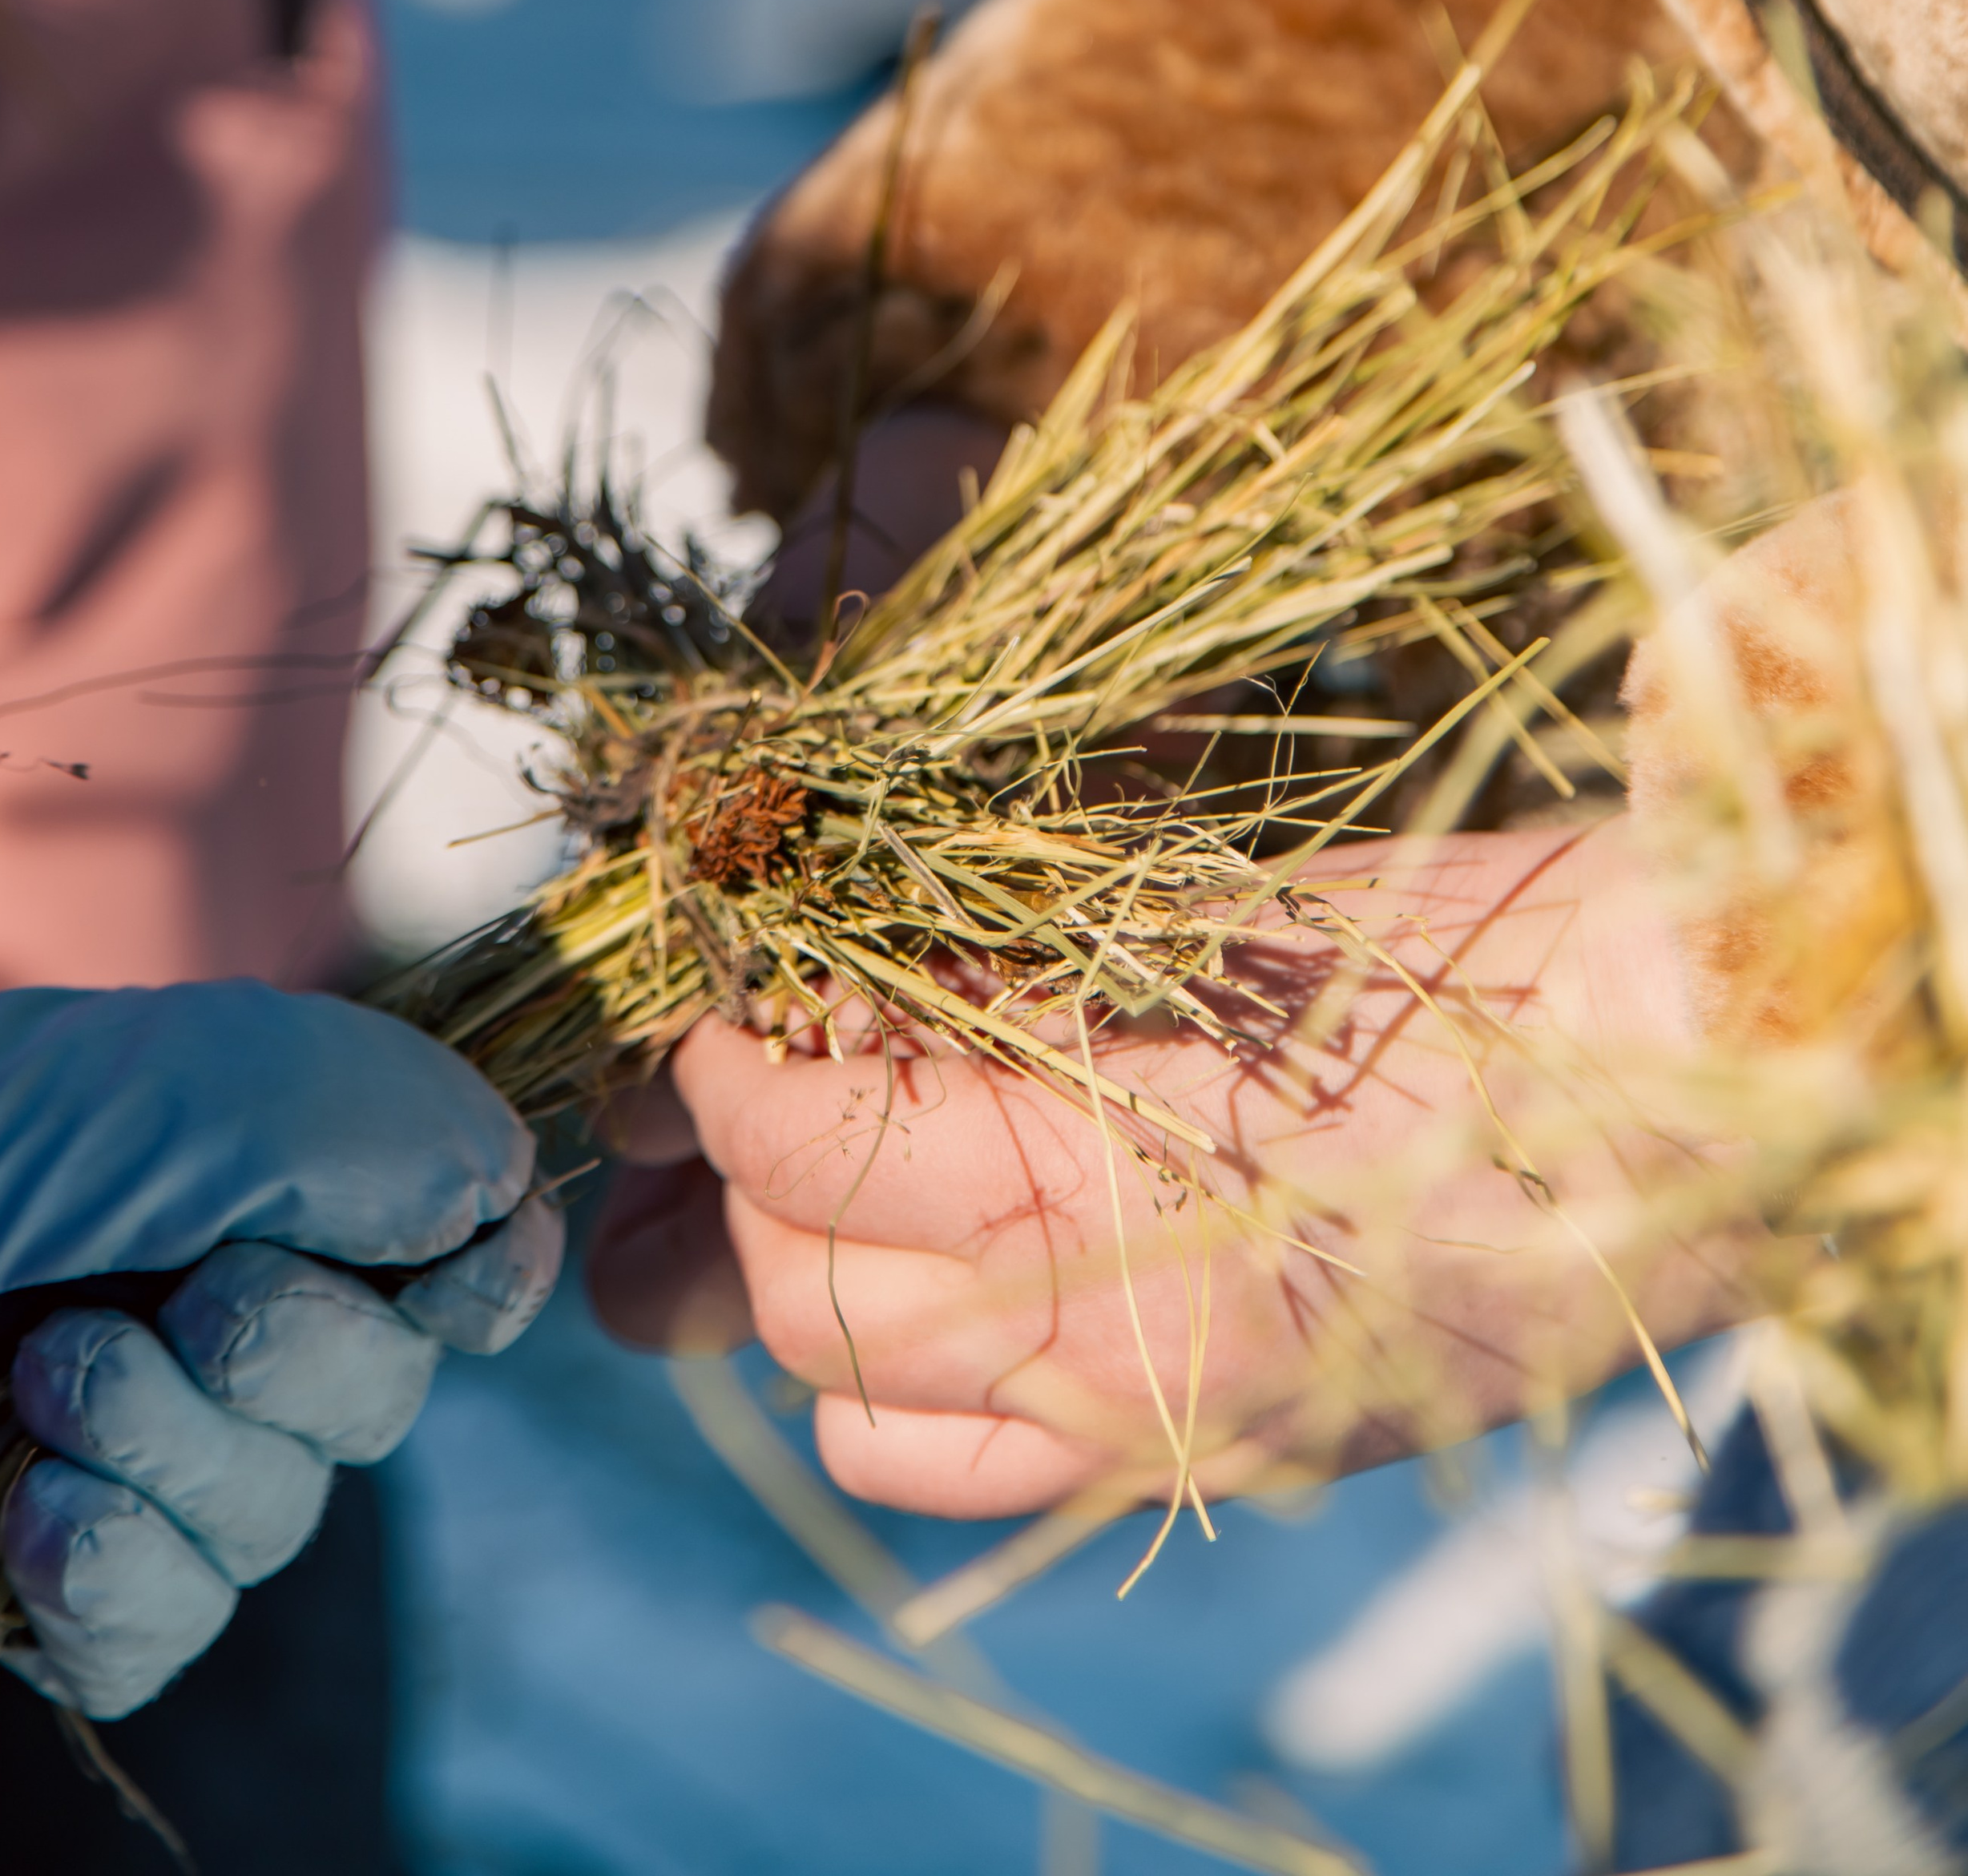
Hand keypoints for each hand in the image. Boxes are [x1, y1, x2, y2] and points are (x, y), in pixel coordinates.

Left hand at [0, 981, 561, 1713]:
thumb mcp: (184, 1083)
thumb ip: (376, 1125)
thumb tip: (513, 1199)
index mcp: (275, 1180)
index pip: (468, 1251)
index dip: (487, 1277)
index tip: (453, 1274)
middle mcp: (226, 1314)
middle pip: (384, 1399)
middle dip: (301, 1359)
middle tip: (178, 1303)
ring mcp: (145, 1453)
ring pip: (278, 1520)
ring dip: (180, 1456)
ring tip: (50, 1384)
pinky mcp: (62, 1577)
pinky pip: (169, 1630)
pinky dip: (123, 1579)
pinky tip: (45, 1517)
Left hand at [646, 821, 1734, 1518]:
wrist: (1674, 1083)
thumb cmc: (1463, 948)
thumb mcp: (1211, 923)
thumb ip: (1018, 976)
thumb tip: (845, 973)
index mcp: (1102, 1159)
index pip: (807, 1139)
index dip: (726, 1065)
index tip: (718, 1002)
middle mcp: (1109, 1326)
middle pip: (806, 1282)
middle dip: (752, 1169)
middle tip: (774, 1068)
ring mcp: (1161, 1418)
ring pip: (862, 1395)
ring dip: (821, 1280)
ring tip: (854, 1181)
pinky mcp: (1216, 1461)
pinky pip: (975, 1468)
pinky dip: (909, 1391)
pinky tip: (951, 1291)